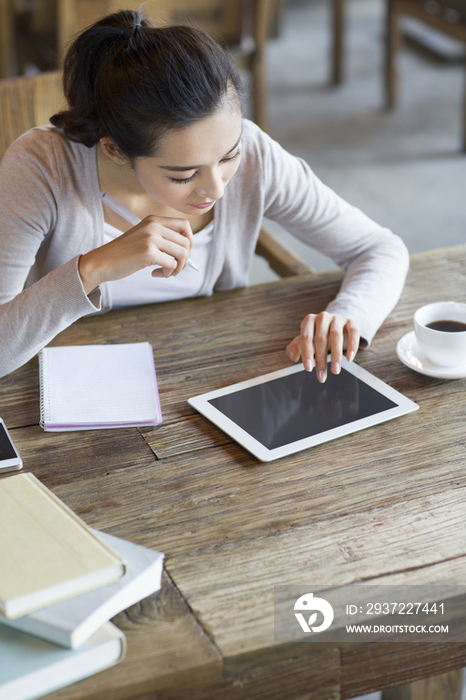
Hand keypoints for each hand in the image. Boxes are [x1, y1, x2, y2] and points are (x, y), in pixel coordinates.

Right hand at [78, 215, 192, 293]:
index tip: (182, 254)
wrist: (102, 262)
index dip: (189, 241)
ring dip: (178, 268)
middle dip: (185, 259)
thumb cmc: (123, 254)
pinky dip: (167, 273)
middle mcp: (154, 226)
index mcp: (153, 220)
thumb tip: (187, 250)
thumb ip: (162, 238)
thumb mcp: (144, 237)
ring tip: (166, 272)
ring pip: (182, 254)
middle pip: (186, 242)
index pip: (185, 224)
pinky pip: (171, 265)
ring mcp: (151, 238)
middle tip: (174, 268)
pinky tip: (155, 274)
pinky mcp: (148, 252)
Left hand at [285, 312, 359, 382]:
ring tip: (335, 371)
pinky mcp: (351, 322)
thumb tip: (293, 356)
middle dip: (321, 359)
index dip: (307, 354)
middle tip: (321, 375)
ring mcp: (337, 319)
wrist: (335, 324)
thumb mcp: (305, 340)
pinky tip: (349, 358)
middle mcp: (322, 317)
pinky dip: (352, 345)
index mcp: (309, 320)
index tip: (308, 369)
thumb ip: (296, 347)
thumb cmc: (317, 335)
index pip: (306, 337)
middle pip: (321, 338)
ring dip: (336, 355)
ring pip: (336, 335)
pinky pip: (353, 332)